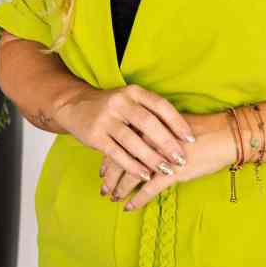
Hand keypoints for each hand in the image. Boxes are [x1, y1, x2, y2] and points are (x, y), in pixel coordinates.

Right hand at [54, 83, 195, 182]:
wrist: (74, 105)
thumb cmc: (112, 107)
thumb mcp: (130, 101)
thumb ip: (150, 112)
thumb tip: (181, 134)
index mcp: (133, 92)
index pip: (160, 105)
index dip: (177, 122)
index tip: (191, 138)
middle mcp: (120, 102)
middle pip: (148, 123)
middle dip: (167, 143)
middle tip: (181, 158)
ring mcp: (106, 119)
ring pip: (133, 141)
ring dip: (151, 157)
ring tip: (166, 169)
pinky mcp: (95, 136)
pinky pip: (117, 153)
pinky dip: (132, 165)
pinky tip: (144, 175)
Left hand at [99, 113, 233, 210]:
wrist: (223, 135)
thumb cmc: (199, 130)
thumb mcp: (170, 126)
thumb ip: (152, 134)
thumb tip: (137, 143)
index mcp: (147, 125)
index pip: (120, 143)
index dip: (109, 159)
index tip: (102, 171)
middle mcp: (148, 138)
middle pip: (121, 160)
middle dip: (110, 177)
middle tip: (103, 188)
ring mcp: (159, 156)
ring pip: (131, 176)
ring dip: (120, 189)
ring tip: (113, 198)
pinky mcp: (171, 172)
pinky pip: (148, 189)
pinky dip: (137, 200)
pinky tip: (129, 207)